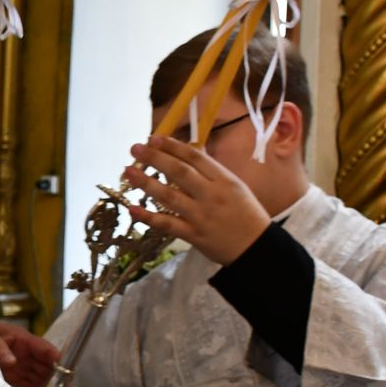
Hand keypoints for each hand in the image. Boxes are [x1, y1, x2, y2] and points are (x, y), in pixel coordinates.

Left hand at [0, 318, 59, 386]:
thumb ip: (0, 348)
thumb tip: (12, 362)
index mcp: (24, 340)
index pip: (44, 348)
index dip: (54, 358)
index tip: (63, 370)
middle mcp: (28, 354)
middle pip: (48, 367)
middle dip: (58, 380)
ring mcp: (23, 366)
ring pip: (42, 378)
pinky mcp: (16, 376)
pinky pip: (30, 386)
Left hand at [123, 136, 270, 265]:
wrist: (257, 247)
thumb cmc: (246, 213)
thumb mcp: (235, 186)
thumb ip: (211, 171)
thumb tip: (189, 150)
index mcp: (224, 180)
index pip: (195, 157)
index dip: (172, 146)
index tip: (154, 139)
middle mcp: (211, 195)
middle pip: (179, 172)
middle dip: (155, 158)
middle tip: (135, 149)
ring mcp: (201, 216)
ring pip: (170, 196)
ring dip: (146, 183)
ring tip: (128, 172)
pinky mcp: (194, 235)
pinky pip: (168, 224)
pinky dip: (149, 217)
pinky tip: (132, 208)